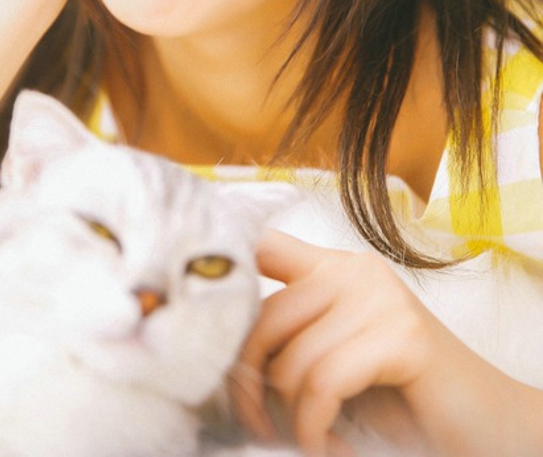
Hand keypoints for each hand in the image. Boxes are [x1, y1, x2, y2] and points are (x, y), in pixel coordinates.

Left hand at [231, 230, 542, 456]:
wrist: (485, 424)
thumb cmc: (401, 398)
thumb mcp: (336, 359)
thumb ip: (294, 340)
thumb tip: (220, 357)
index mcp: (336, 268)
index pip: (265, 246)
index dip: (227, 263)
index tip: (198, 303)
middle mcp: (355, 270)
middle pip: (262, 317)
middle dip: (249, 384)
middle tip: (261, 429)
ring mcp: (380, 297)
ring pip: (292, 360)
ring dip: (291, 421)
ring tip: (311, 443)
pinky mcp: (402, 335)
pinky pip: (324, 385)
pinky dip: (317, 430)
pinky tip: (334, 447)